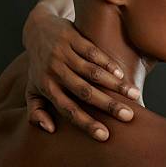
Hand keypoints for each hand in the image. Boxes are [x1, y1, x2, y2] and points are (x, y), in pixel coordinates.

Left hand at [23, 4, 139, 140]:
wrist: (37, 30)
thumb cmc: (39, 67)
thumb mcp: (32, 90)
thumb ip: (36, 113)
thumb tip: (50, 130)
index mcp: (47, 88)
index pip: (68, 110)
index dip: (86, 123)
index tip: (105, 136)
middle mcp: (55, 71)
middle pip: (84, 92)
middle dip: (107, 105)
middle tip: (128, 116)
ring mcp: (63, 53)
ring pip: (92, 72)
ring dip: (114, 84)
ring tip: (133, 94)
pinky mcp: (71, 37)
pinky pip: (92, 51)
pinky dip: (108, 63)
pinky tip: (122, 74)